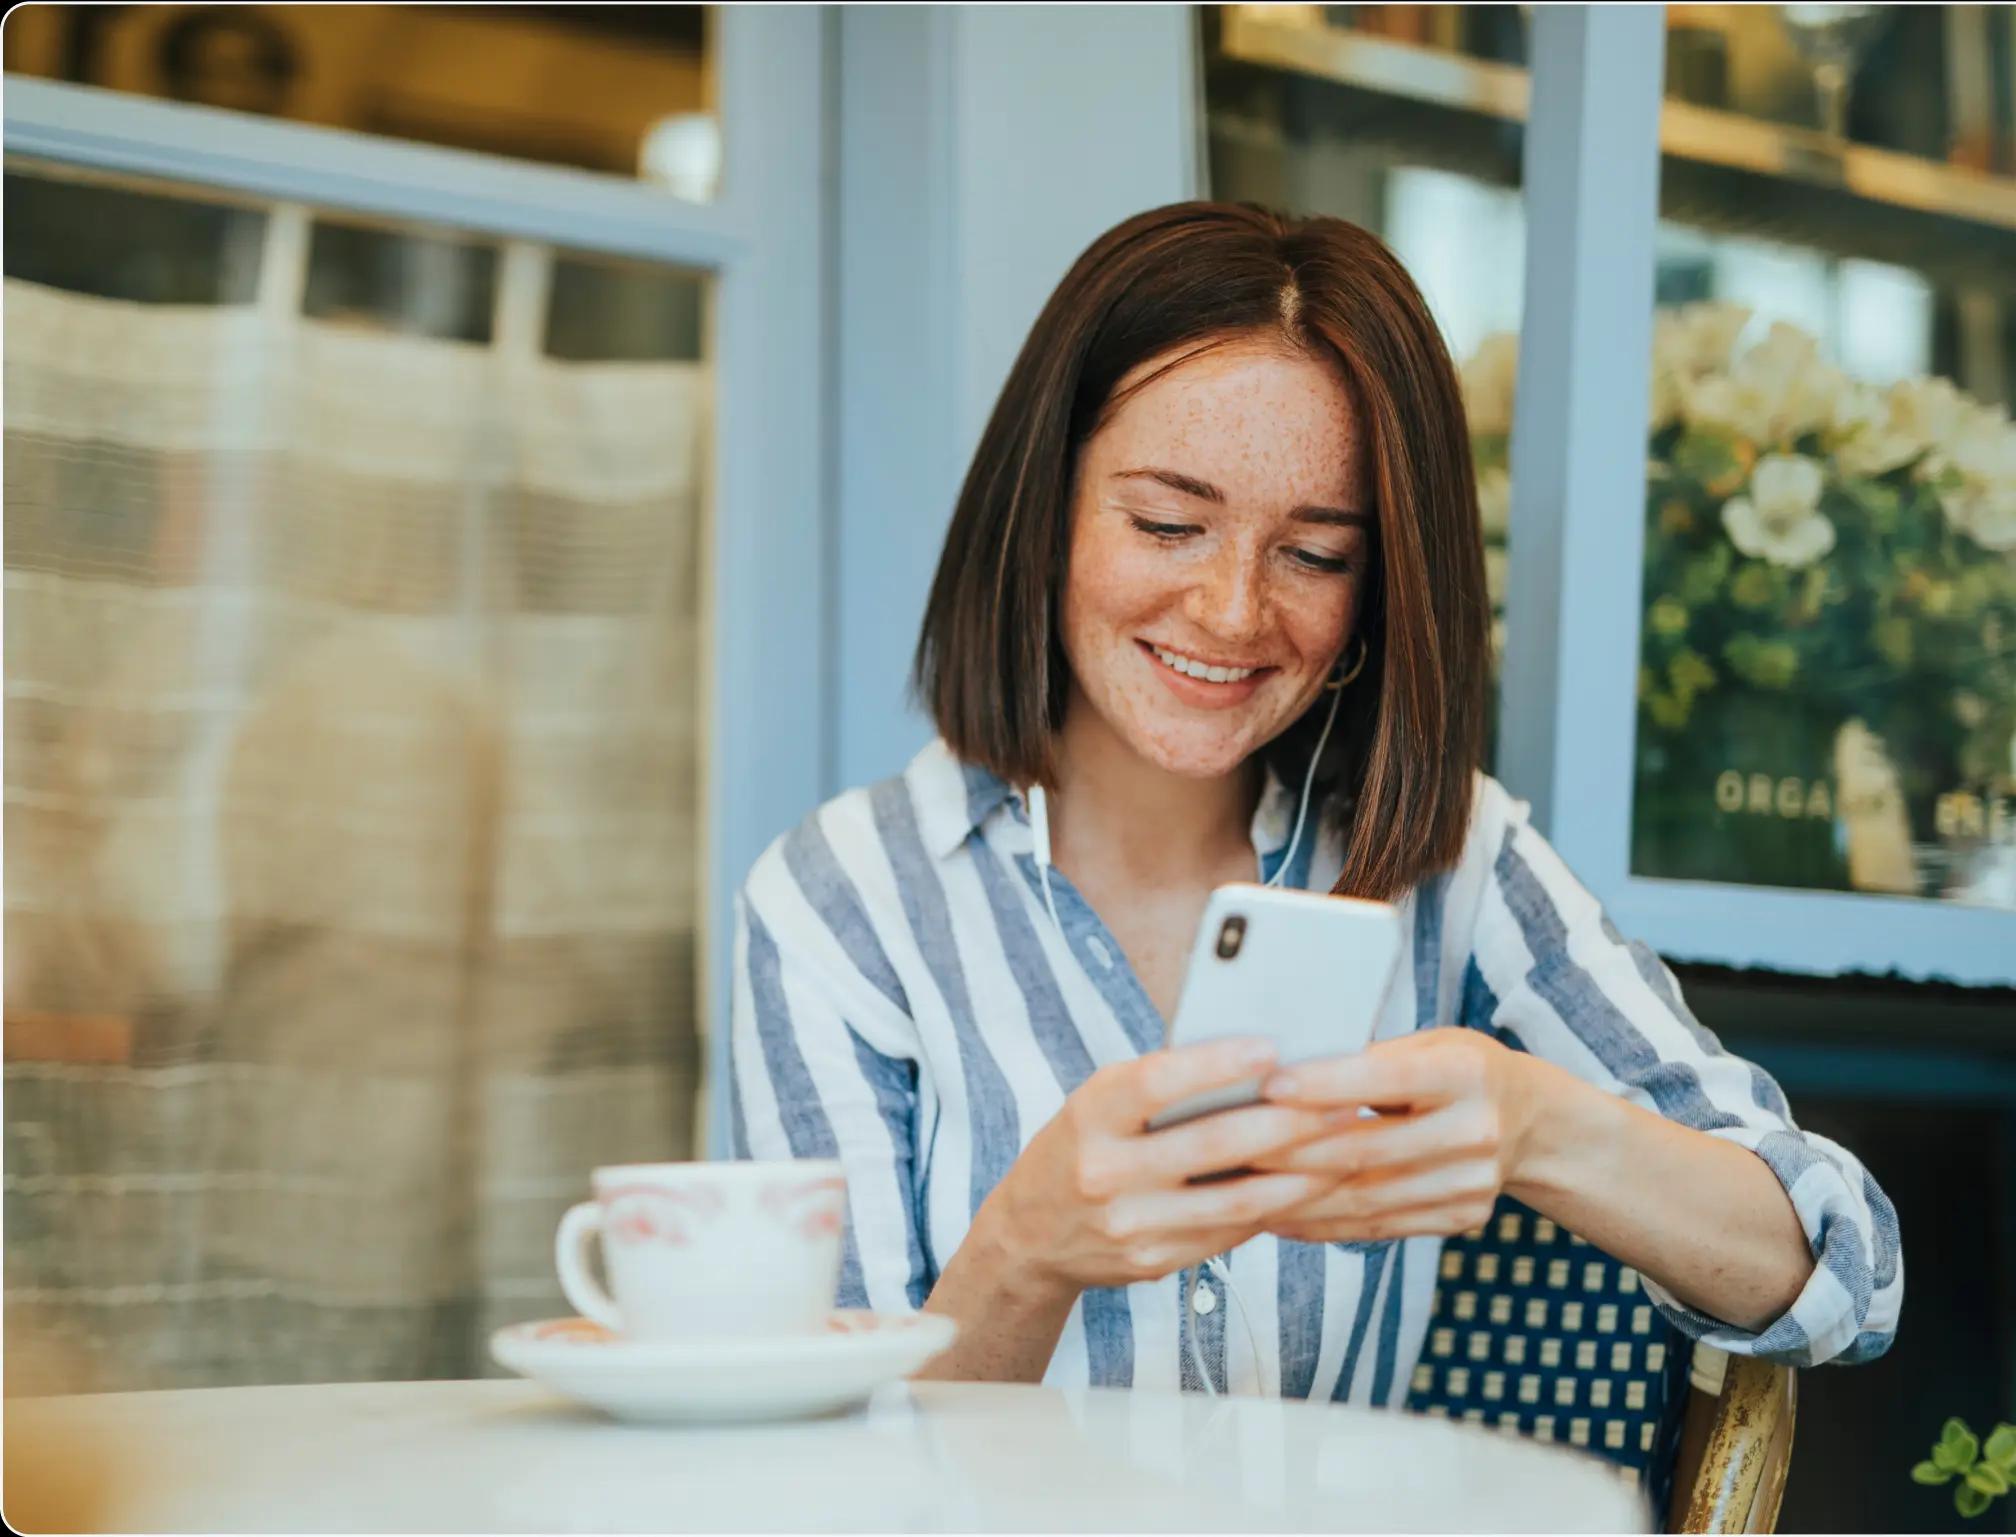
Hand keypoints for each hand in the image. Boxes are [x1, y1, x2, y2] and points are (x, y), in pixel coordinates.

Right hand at [984, 1037, 1338, 1293]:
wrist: (1030, 1236)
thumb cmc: (1081, 1145)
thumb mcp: (1100, 1102)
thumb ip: (1161, 1087)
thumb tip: (1256, 1062)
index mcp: (1090, 1116)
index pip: (1155, 1083)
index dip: (1215, 1065)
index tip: (1271, 1047)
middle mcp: (1105, 1173)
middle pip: (1211, 1145)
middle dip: (1288, 1123)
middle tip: (1343, 1101)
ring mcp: (1131, 1225)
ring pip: (1236, 1199)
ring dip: (1302, 1174)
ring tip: (1347, 1147)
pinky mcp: (1155, 1262)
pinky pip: (1230, 1231)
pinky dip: (1276, 1206)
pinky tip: (1312, 1186)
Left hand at [1248, 1028, 1543, 1243]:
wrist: (1532, 1123)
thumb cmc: (1456, 1068)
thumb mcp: (1428, 1043)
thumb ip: (1368, 1057)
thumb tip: (1279, 1067)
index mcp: (1467, 1072)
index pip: (1383, 1079)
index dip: (1323, 1083)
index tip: (1267, 1085)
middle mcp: (1476, 1131)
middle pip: (1365, 1149)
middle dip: (1289, 1150)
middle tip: (1227, 1146)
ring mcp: (1473, 1183)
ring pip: (1365, 1198)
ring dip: (1294, 1197)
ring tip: (1237, 1187)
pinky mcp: (1462, 1218)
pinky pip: (1378, 1228)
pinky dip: (1322, 1224)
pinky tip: (1276, 1215)